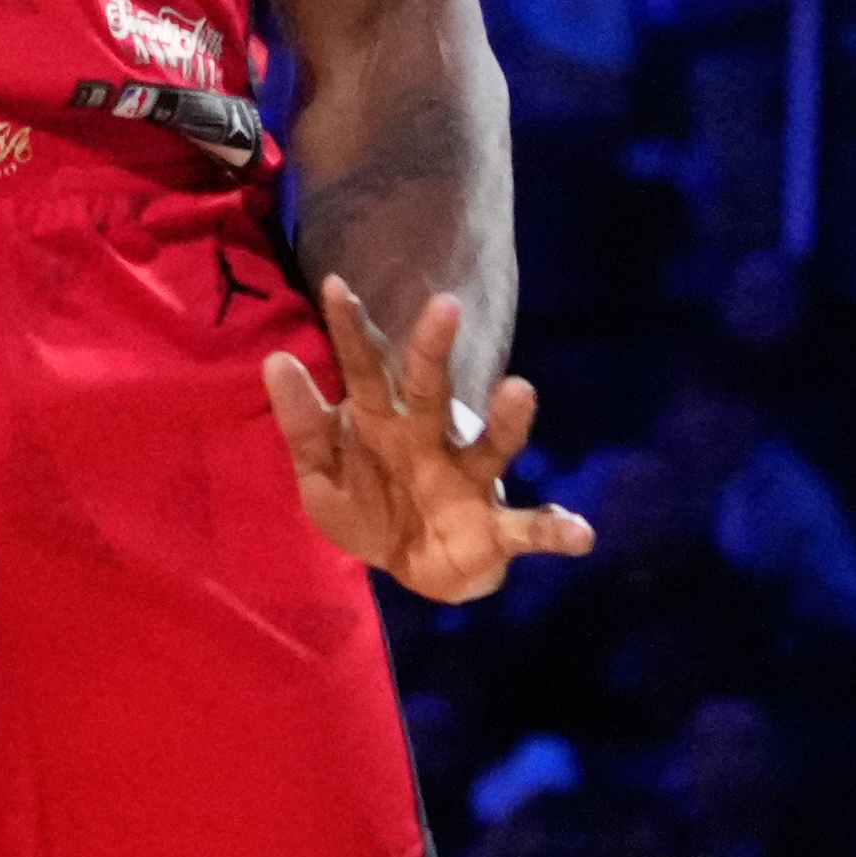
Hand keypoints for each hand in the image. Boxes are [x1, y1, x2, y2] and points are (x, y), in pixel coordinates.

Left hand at [262, 278, 594, 606]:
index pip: (364, 369)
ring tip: (520, 390)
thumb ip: (303, 424)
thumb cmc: (369, 507)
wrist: (413, 570)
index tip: (333, 286)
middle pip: (430, 390)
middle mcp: (429, 439)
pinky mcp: (494, 529)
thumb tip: (275, 358)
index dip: (350, 331)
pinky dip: (556, 530)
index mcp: (381, 423)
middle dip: (434, 350)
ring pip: (490, 445)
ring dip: (506, 420)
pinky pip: (528, 528)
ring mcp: (466, 480)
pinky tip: (579, 532)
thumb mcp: (321, 475)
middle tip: (443, 305)